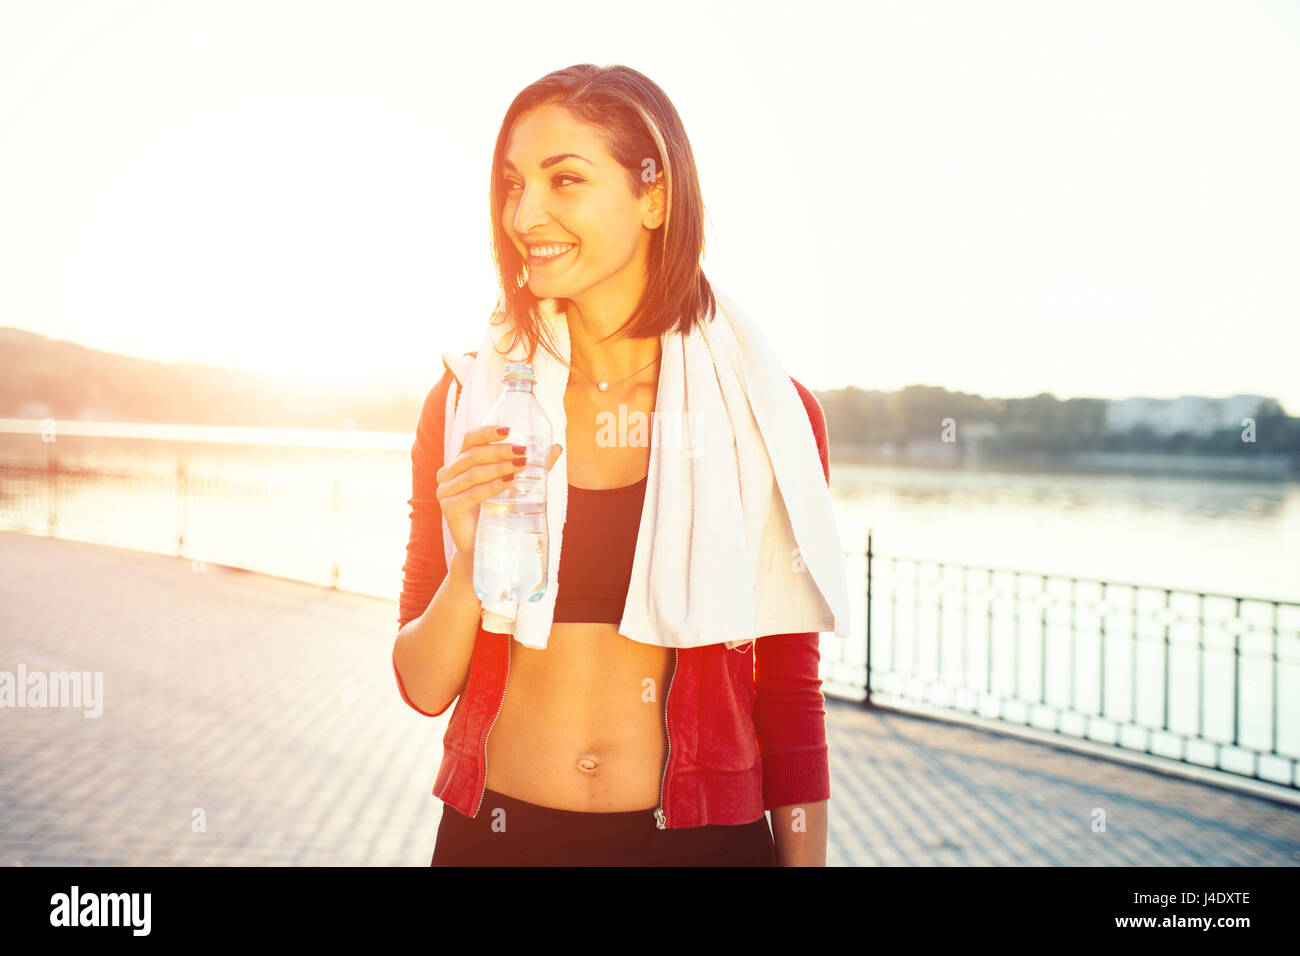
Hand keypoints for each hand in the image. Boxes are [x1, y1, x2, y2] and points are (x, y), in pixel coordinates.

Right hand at [436, 425, 562, 558]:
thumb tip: (558, 448)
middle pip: (473, 455)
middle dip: (500, 451)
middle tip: (523, 452)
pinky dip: (491, 486)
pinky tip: (509, 483)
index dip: (487, 432)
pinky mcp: (448, 507)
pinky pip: (472, 493)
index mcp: (460, 463)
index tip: (509, 431)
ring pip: (473, 473)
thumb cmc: (498, 511)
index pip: (470, 439)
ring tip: (521, 466)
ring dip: (499, 467)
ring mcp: (445, 490)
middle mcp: (448, 473)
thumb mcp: (515, 484)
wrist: (484, 546)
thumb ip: (533, 466)